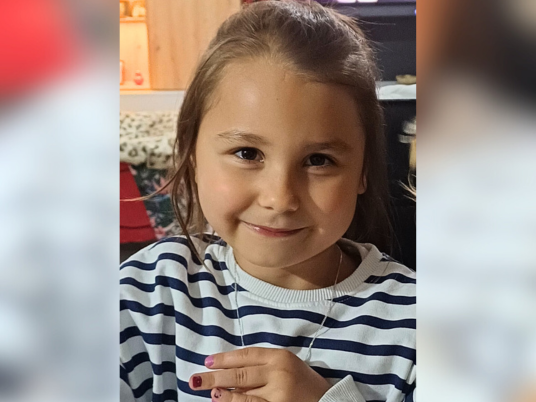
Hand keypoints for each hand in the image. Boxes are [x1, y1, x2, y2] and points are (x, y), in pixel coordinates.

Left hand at [189, 347, 331, 401]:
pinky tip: (223, 401)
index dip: (225, 358)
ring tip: (208, 391)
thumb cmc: (304, 383)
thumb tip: (229, 374)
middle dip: (215, 376)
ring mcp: (279, 394)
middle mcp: (278, 373)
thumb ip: (263, 365)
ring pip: (243, 393)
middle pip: (240, 374)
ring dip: (222, 394)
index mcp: (280, 357)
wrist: (329, 401)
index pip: (246, 355)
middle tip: (195, 379)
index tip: (208, 361)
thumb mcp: (286, 365)